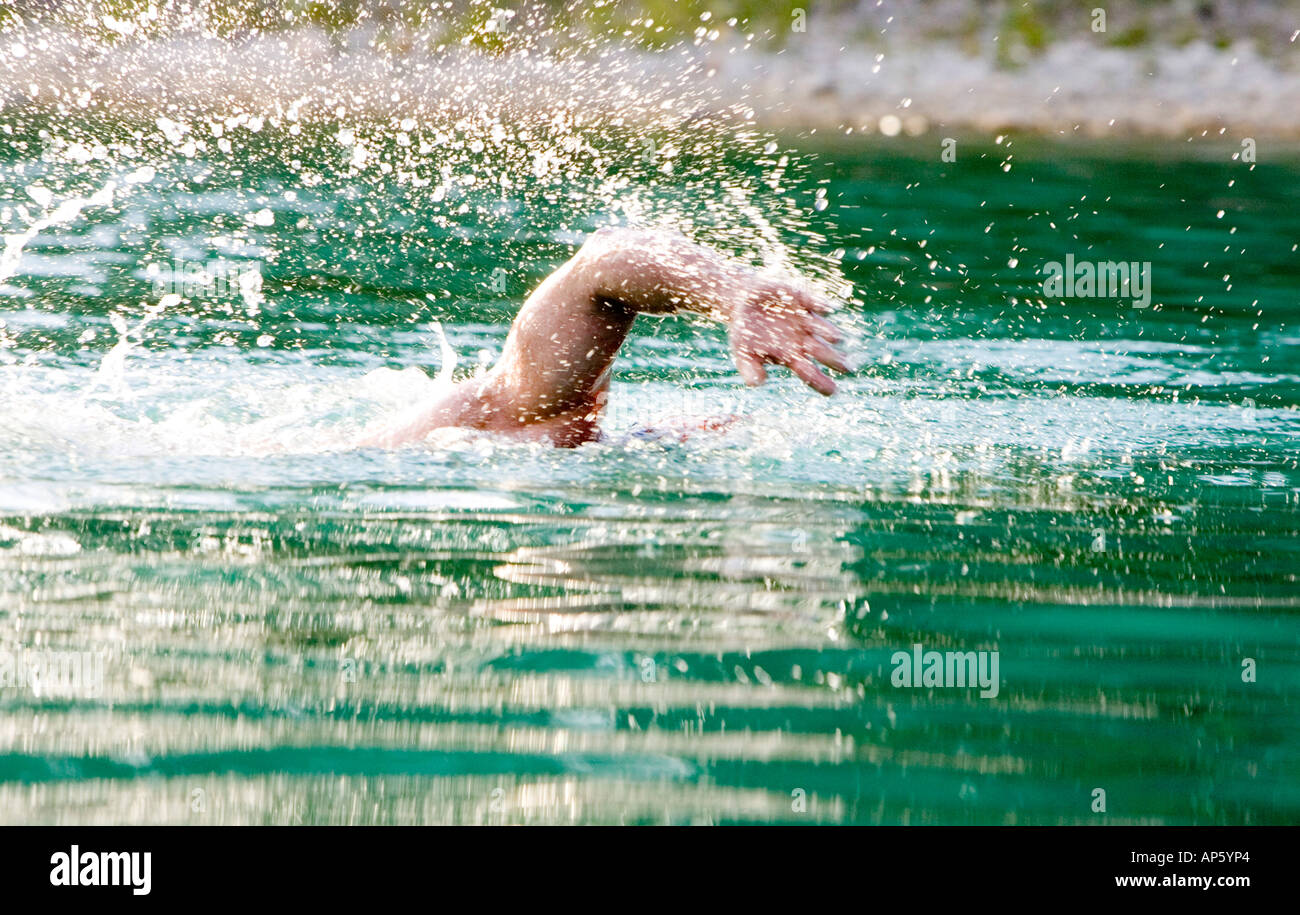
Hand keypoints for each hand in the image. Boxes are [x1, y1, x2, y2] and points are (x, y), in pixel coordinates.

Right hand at [728, 278, 849, 395]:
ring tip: (836, 339)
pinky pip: (813, 302)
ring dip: (828, 332)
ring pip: (821, 328)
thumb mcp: (743, 351)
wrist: (743, 299)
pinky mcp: (802, 299)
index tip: (832, 392)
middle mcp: (802, 339)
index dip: (820, 382)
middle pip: (821, 351)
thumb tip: (756, 384)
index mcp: (791, 355)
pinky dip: (819, 305)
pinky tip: (826, 308)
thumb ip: (749, 368)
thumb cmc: (746, 331)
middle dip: (833, 359)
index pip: (809, 372)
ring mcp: (804, 319)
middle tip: (847, 369)